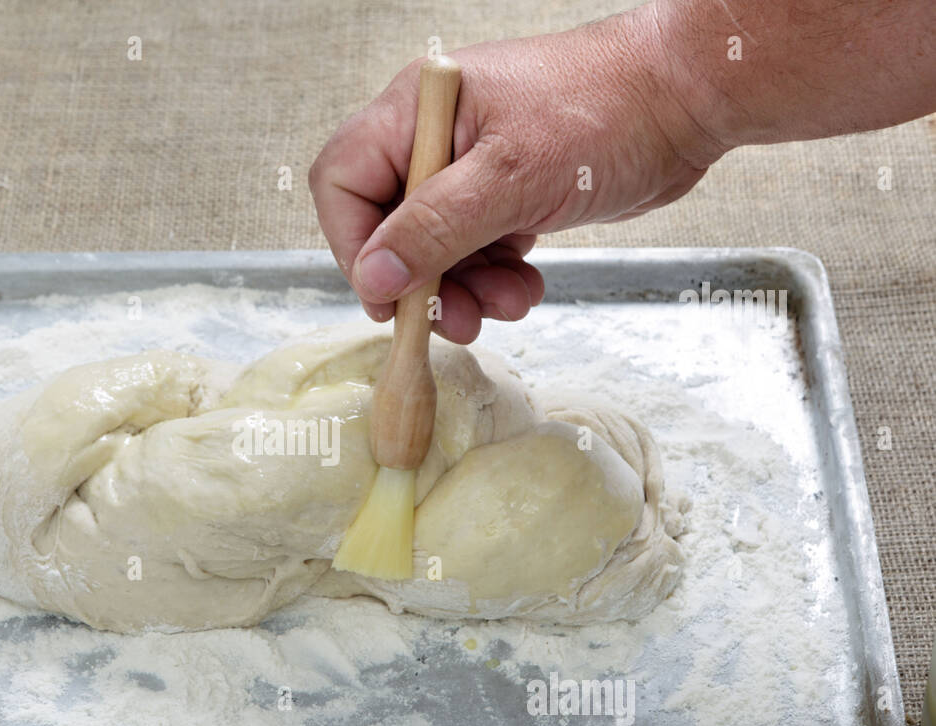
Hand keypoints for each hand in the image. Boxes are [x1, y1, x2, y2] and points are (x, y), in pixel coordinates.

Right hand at [308, 6, 723, 343]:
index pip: (344, 184)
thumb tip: (375, 276)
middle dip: (420, 281)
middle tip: (453, 320)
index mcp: (418, 111)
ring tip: (506, 301)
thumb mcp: (511, 178)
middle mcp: (434, 137)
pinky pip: (474, 251)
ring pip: (433, 249)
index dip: (356, 247)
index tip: (390, 296)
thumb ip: (434, 230)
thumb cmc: (607, 110)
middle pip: (386, 226)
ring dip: (463, 288)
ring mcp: (470, 167)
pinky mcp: (504, 194)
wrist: (686, 100)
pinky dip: (493, 278)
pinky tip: (524, 285)